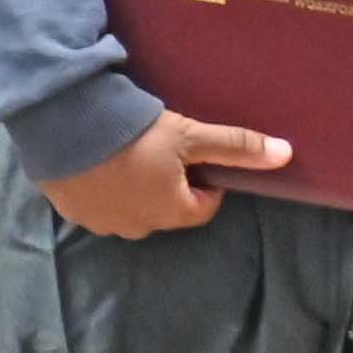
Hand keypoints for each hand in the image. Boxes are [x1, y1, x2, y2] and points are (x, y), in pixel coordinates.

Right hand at [37, 107, 290, 238]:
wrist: (65, 125)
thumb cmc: (136, 133)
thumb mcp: (191, 135)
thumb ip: (237, 147)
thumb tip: (288, 155)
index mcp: (170, 211)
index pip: (202, 208)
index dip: (206, 184)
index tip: (196, 159)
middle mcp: (137, 227)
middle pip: (164, 210)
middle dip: (167, 188)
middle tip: (159, 152)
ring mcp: (99, 221)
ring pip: (128, 210)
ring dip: (132, 191)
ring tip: (125, 156)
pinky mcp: (68, 210)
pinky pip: (94, 204)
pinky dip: (100, 188)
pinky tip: (96, 162)